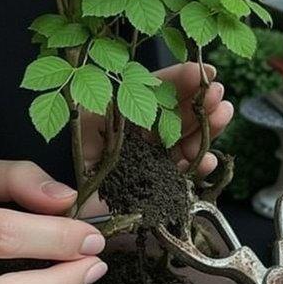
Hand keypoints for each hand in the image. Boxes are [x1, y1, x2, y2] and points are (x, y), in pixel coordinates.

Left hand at [82, 61, 232, 176]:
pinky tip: (208, 159)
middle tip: (219, 93)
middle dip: (200, 103)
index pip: (155, 89)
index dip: (180, 79)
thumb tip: (124, 76)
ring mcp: (149, 162)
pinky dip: (197, 168)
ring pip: (184, 143)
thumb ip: (104, 99)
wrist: (59, 213)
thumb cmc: (67, 161)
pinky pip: (180, 176)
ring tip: (223, 116)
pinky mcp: (154, 189)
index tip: (204, 70)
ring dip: (206, 130)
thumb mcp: (83, 120)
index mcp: (120, 112)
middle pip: (176, 115)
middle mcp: (138, 135)